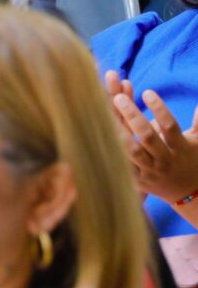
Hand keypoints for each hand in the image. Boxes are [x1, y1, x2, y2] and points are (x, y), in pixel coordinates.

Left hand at [109, 80, 197, 201]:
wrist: (190, 195)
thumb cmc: (193, 160)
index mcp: (181, 149)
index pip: (170, 127)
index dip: (160, 109)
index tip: (148, 92)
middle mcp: (164, 160)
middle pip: (147, 137)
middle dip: (133, 117)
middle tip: (119, 97)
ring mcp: (149, 170)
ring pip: (130, 151)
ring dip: (117, 131)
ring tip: (104, 112)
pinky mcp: (136, 179)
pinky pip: (121, 162)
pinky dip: (110, 148)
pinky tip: (99, 132)